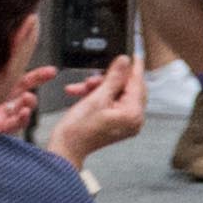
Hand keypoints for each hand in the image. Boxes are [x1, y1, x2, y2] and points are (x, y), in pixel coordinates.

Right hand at [40, 53, 151, 167]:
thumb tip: (124, 61)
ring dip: (98, 87)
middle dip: (107, 80)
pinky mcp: (115, 122)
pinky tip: (82, 93)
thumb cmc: (77, 131)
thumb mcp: (96, 98)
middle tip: (93, 77)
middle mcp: (133, 119)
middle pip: (127, 88)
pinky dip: (97, 96)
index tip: (134, 53)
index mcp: (133, 114)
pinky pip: (110, 102)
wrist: (64, 149)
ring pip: (116, 94)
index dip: (134, 66)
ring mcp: (125, 122)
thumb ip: (113, 77)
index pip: (138, 83)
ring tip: (82, 87)